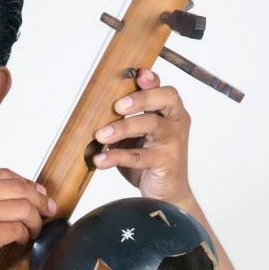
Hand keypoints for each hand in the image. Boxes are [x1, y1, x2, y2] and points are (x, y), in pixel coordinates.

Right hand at [0, 168, 56, 269]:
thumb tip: (11, 195)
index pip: (4, 174)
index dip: (26, 183)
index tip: (37, 193)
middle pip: (18, 188)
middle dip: (39, 199)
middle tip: (47, 209)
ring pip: (23, 207)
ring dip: (35, 219)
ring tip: (35, 228)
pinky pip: (17, 229)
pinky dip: (25, 234)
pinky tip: (22, 239)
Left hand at [92, 68, 192, 202]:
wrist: (166, 195)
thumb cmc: (151, 161)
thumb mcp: (137, 137)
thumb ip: (125, 121)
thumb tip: (92, 113)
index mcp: (170, 111)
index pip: (163, 89)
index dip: (151, 81)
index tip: (138, 74)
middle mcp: (176, 122)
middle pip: (164, 99)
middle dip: (140, 99)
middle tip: (117, 106)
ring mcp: (173, 141)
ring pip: (151, 125)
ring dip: (123, 127)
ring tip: (101, 135)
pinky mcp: (166, 162)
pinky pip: (140, 157)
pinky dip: (117, 157)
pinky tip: (100, 160)